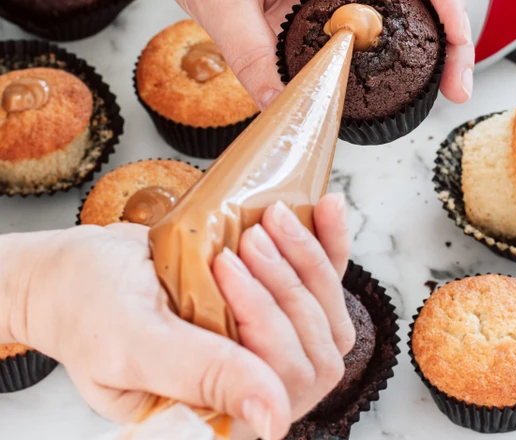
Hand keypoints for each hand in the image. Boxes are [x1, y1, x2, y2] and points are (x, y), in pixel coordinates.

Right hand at [17, 194, 350, 439]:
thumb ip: (201, 376)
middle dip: (284, 284)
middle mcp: (246, 382)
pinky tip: (326, 208)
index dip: (267, 322)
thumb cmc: (87, 306)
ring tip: (271, 219)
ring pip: (323, 312)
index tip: (227, 266)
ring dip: (307, 260)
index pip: (281, 384)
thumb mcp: (134, 343)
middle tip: (247, 242)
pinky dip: (328, 243)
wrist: (77, 269)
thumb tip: (273, 420)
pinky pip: (317, 279)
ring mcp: (261, 339)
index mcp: (213, 412)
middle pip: (313, 347)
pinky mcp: (265, 298)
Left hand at [154, 0, 473, 109]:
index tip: (456, 41)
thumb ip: (251, 55)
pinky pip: (373, 23)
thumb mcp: (221, 2)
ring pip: (404, 5)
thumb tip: (283, 106)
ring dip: (427, 44)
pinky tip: (393, 78)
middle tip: (453, 84)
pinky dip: (391, 51)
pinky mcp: (328, 0)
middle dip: (450, 33)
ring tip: (437, 87)